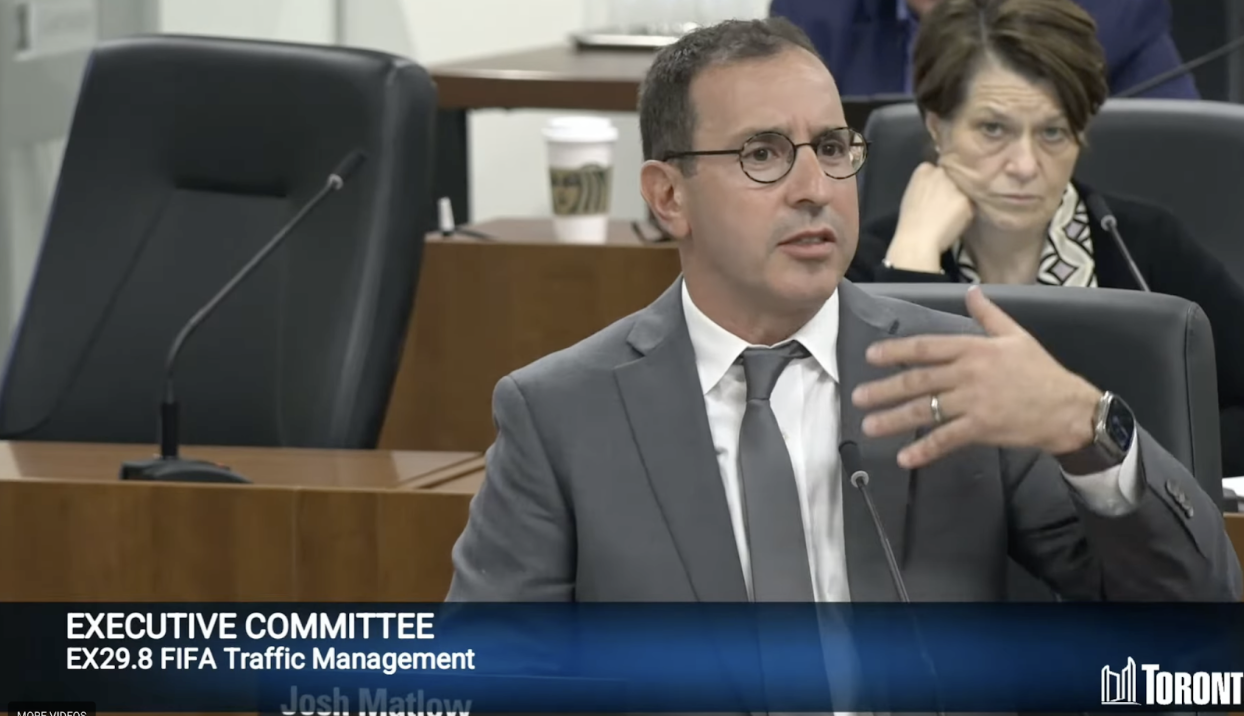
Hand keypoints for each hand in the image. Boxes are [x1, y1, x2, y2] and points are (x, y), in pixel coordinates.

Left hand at [850, 287, 1101, 468]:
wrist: (1070, 409)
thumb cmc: (1042, 372)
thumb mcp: (1017, 336)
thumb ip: (989, 315)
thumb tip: (971, 292)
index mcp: (975, 348)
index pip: (926, 347)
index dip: (896, 351)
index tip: (871, 355)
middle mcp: (969, 373)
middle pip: (918, 380)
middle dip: (884, 389)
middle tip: (857, 397)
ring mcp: (973, 402)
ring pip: (925, 410)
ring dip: (894, 419)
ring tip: (869, 426)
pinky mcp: (981, 428)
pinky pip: (945, 439)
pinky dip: (924, 449)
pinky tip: (904, 457)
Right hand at [885, 162, 974, 272]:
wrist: (917, 240)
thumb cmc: (910, 221)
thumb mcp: (913, 194)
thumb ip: (927, 184)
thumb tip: (940, 187)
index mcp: (923, 169)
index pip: (939, 169)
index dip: (941, 183)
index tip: (938, 194)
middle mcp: (941, 172)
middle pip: (953, 177)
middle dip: (953, 187)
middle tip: (948, 204)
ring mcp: (955, 185)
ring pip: (964, 190)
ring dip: (961, 200)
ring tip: (952, 215)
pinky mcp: (966, 199)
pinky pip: (971, 204)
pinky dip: (966, 213)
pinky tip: (956, 222)